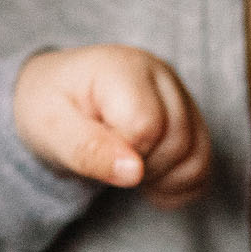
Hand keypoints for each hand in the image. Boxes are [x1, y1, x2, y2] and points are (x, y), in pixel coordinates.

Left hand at [13, 43, 210, 207]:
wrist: (51, 95)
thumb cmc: (48, 106)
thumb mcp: (50, 128)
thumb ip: (88, 149)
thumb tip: (135, 172)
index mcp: (122, 68)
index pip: (146, 127)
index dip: (120, 153)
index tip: (92, 148)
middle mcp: (160, 74)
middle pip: (178, 141)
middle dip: (141, 168)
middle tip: (104, 161)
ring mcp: (179, 94)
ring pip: (197, 155)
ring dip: (162, 179)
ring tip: (123, 169)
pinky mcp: (189, 116)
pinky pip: (202, 164)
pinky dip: (178, 184)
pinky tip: (145, 180)